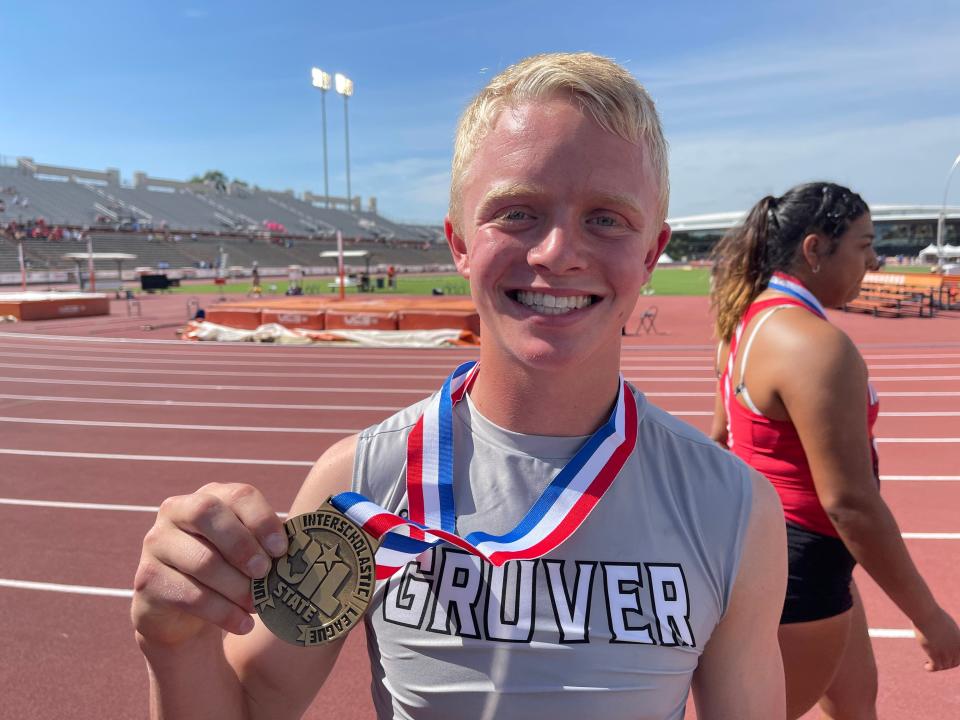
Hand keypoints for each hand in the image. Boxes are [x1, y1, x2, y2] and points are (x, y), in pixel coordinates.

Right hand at [131, 483, 287, 646]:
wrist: (186, 611)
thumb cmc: (230, 571)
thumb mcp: (250, 552)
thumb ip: (270, 544)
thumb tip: (303, 547)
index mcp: (210, 496)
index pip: (238, 494)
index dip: (262, 520)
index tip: (282, 550)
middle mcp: (176, 511)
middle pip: (208, 513)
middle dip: (242, 545)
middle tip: (265, 573)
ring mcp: (156, 544)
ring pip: (201, 560)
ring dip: (237, 587)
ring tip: (258, 605)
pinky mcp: (146, 580)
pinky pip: (189, 595)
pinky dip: (222, 612)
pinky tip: (243, 623)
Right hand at [913, 606, 959, 671]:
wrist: (927, 614)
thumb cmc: (934, 616)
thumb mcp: (946, 625)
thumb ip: (948, 634)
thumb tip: (943, 638)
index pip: (959, 657)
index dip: (953, 660)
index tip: (944, 659)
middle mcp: (955, 649)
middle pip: (953, 663)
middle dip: (945, 664)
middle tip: (936, 662)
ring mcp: (946, 653)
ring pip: (943, 666)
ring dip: (936, 666)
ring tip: (928, 664)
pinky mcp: (935, 654)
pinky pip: (935, 667)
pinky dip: (930, 668)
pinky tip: (926, 666)